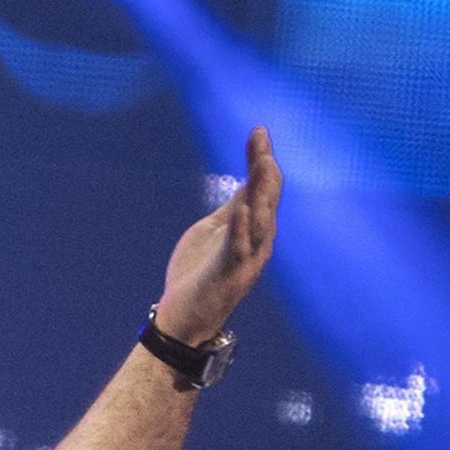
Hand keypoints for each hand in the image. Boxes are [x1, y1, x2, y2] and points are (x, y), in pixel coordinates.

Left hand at [153, 127, 281, 343]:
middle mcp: (257, 241)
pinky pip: (238, 249)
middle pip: (266, 199)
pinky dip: (240, 229)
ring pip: (260, 221)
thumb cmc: (198, 274)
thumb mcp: (215, 230)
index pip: (261, 188)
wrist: (183, 318)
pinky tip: (240, 209)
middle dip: (264, 169)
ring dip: (260, 192)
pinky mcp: (229, 275)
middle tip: (261, 140)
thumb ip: (234, 207)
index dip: (260, 160)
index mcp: (252, 228)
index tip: (258, 131)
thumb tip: (249, 179)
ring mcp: (246, 259)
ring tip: (261, 164)